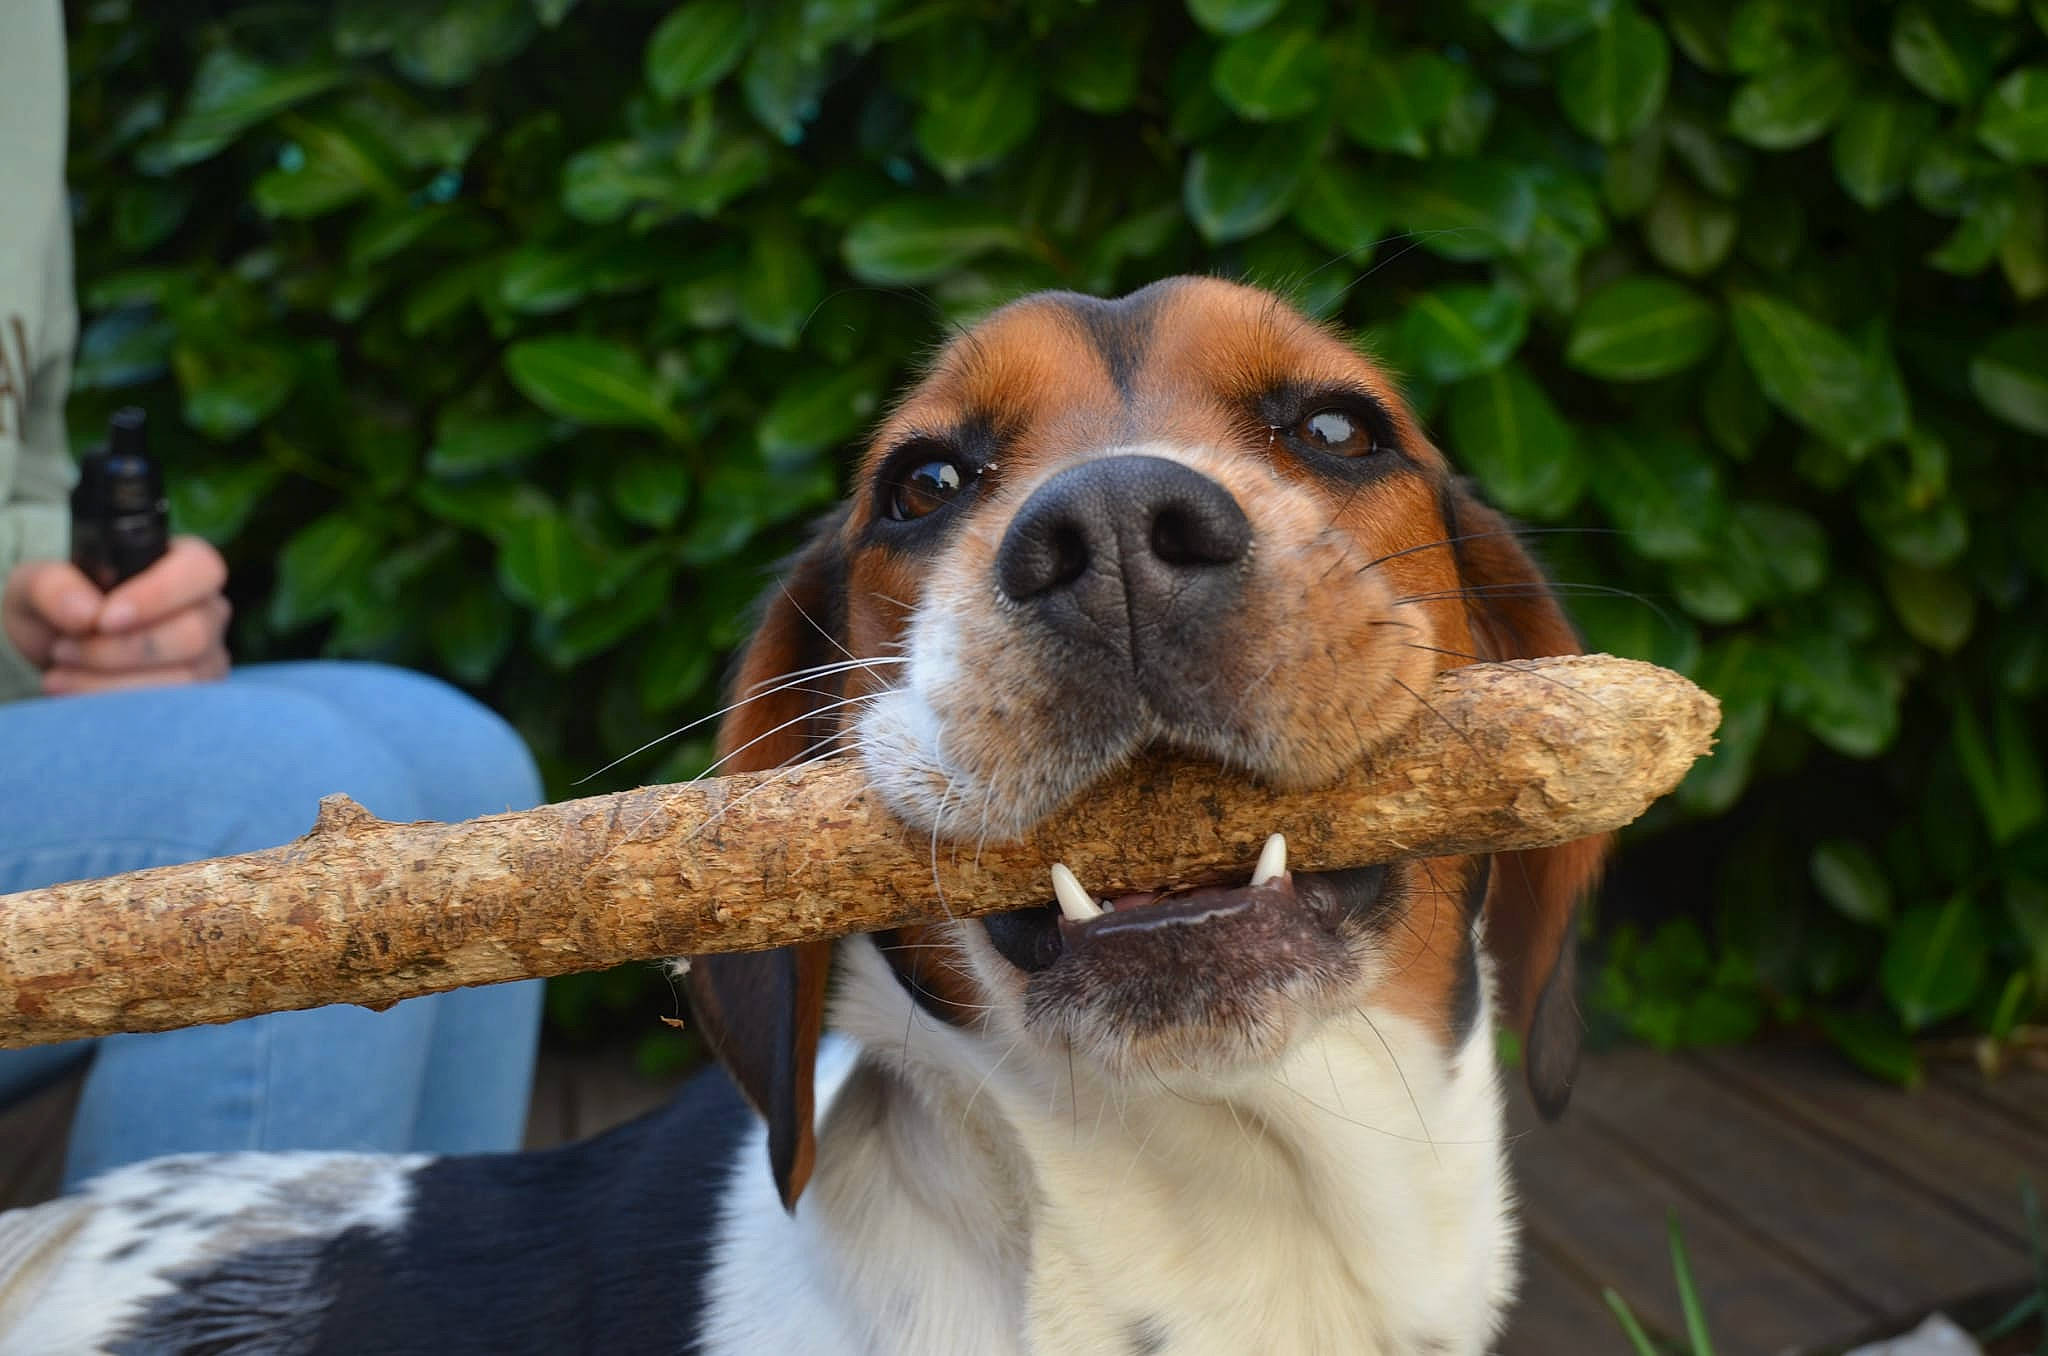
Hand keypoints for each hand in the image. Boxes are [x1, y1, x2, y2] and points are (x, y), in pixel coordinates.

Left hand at [2, 537, 230, 694]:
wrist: (58, 655)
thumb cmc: (59, 608)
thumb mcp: (36, 584)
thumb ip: (52, 585)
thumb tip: (86, 614)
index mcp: (185, 565)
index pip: (200, 569)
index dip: (158, 594)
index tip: (104, 618)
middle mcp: (209, 611)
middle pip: (193, 633)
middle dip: (120, 649)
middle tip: (64, 649)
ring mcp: (209, 658)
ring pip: (183, 679)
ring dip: (110, 682)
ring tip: (60, 675)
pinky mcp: (197, 699)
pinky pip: (169, 711)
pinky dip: (115, 706)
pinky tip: (76, 694)